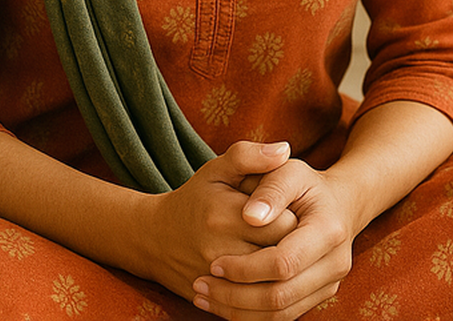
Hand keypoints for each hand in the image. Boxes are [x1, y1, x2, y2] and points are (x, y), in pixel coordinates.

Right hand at [131, 142, 300, 300]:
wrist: (155, 239)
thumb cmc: (196, 199)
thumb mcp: (217, 170)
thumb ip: (250, 156)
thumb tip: (284, 149)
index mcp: (225, 215)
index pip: (285, 224)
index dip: (297, 218)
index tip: (292, 212)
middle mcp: (220, 251)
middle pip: (281, 257)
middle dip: (295, 247)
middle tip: (294, 236)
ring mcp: (216, 282)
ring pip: (271, 286)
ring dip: (285, 274)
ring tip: (283, 255)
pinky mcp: (214, 302)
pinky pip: (255, 307)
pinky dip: (269, 294)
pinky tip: (271, 278)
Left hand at [190, 159, 361, 319]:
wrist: (338, 205)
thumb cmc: (304, 186)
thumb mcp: (289, 172)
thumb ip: (271, 188)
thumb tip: (251, 216)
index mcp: (328, 230)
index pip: (283, 262)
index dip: (245, 267)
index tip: (214, 262)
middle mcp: (335, 263)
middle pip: (280, 295)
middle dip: (235, 295)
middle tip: (201, 284)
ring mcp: (330, 283)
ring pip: (280, 313)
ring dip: (238, 310)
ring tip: (204, 296)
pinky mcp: (319, 296)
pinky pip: (283, 317)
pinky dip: (250, 315)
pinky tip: (223, 304)